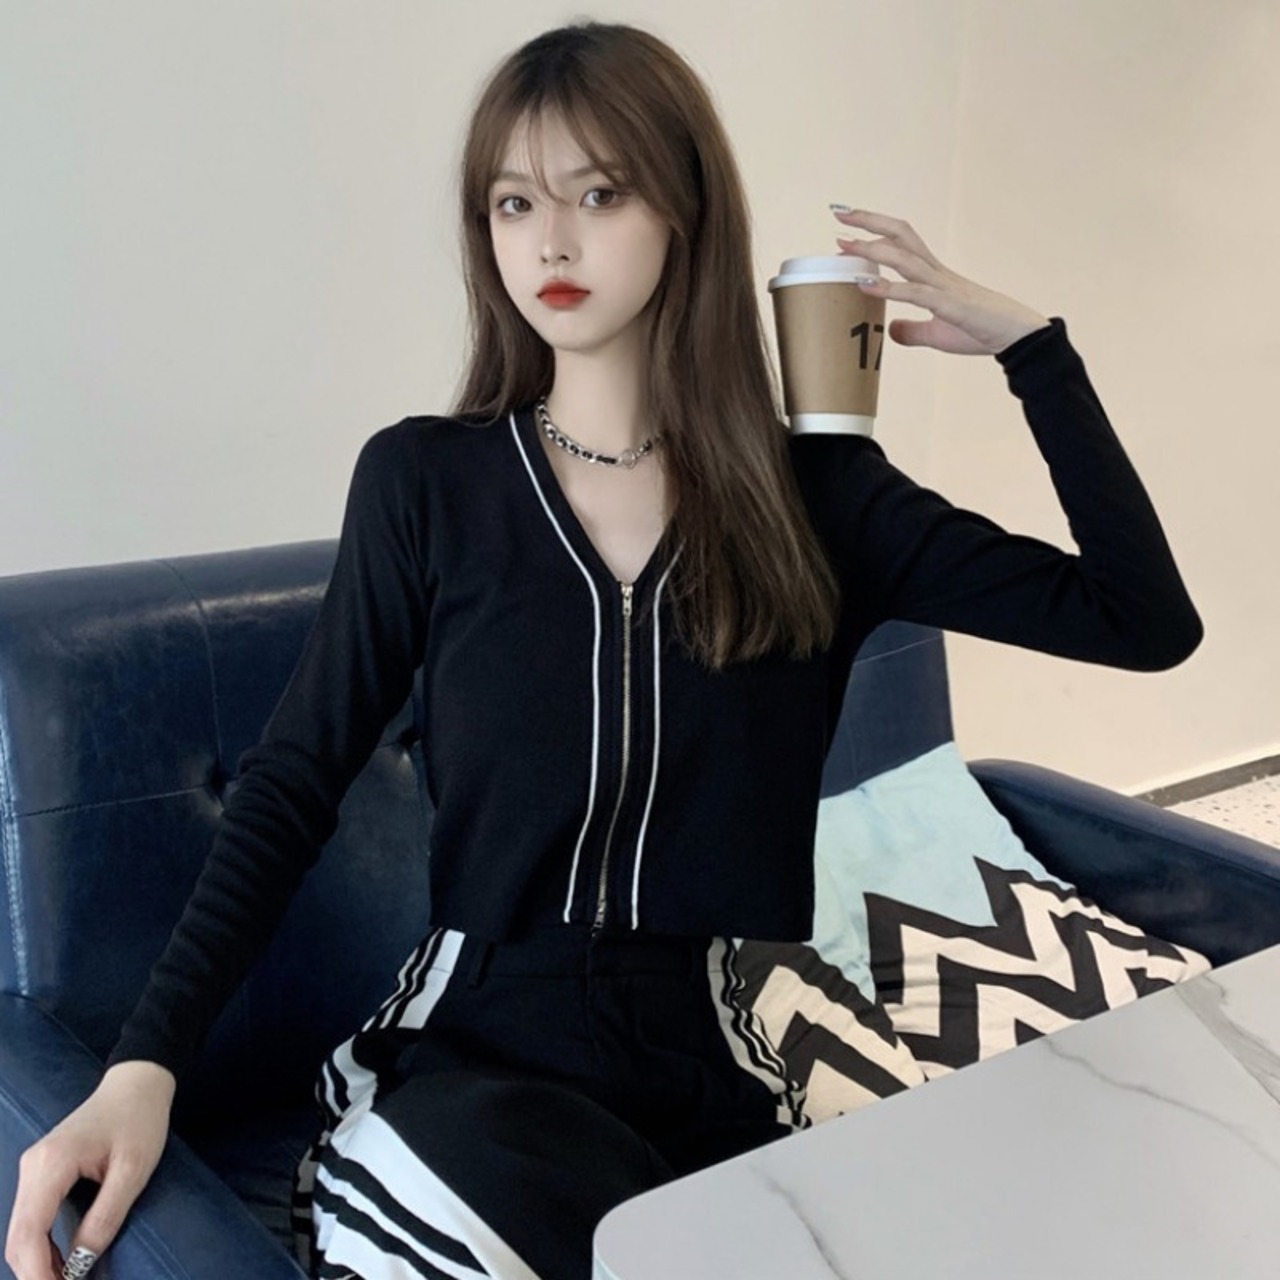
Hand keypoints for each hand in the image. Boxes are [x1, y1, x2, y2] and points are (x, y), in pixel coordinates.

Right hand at [5, 1061, 174, 1279]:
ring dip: (36, 1263)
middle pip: (18, 1238)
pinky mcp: (41, 1171)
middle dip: (34, 1275)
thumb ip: (107, 1216)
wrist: (137, 1083)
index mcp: (51, 1164)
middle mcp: (32, 1167)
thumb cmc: (140, 1120)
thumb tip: (80, 1263)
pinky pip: (31, 1218)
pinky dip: (40, 1246)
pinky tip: (60, 1264)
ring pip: (21, 1231)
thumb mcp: (134, 1169)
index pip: (29, 1234)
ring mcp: (33, 1168)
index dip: (37, 1275)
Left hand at [832, 209, 1049, 355]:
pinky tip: (864, 284)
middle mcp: (936, 274)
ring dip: (872, 249)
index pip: (900, 244)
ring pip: (904, 257)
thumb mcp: (938, 334)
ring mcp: (943, 286)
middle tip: (839, 212)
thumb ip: (912, 331)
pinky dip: (888, 287)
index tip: (845, 232)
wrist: (1018, 337)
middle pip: (900, 235)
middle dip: (869, 221)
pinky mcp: (950, 305)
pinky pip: (915, 292)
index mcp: (933, 277)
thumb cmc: (982, 331)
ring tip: (844, 243)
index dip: (874, 234)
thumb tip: (891, 330)